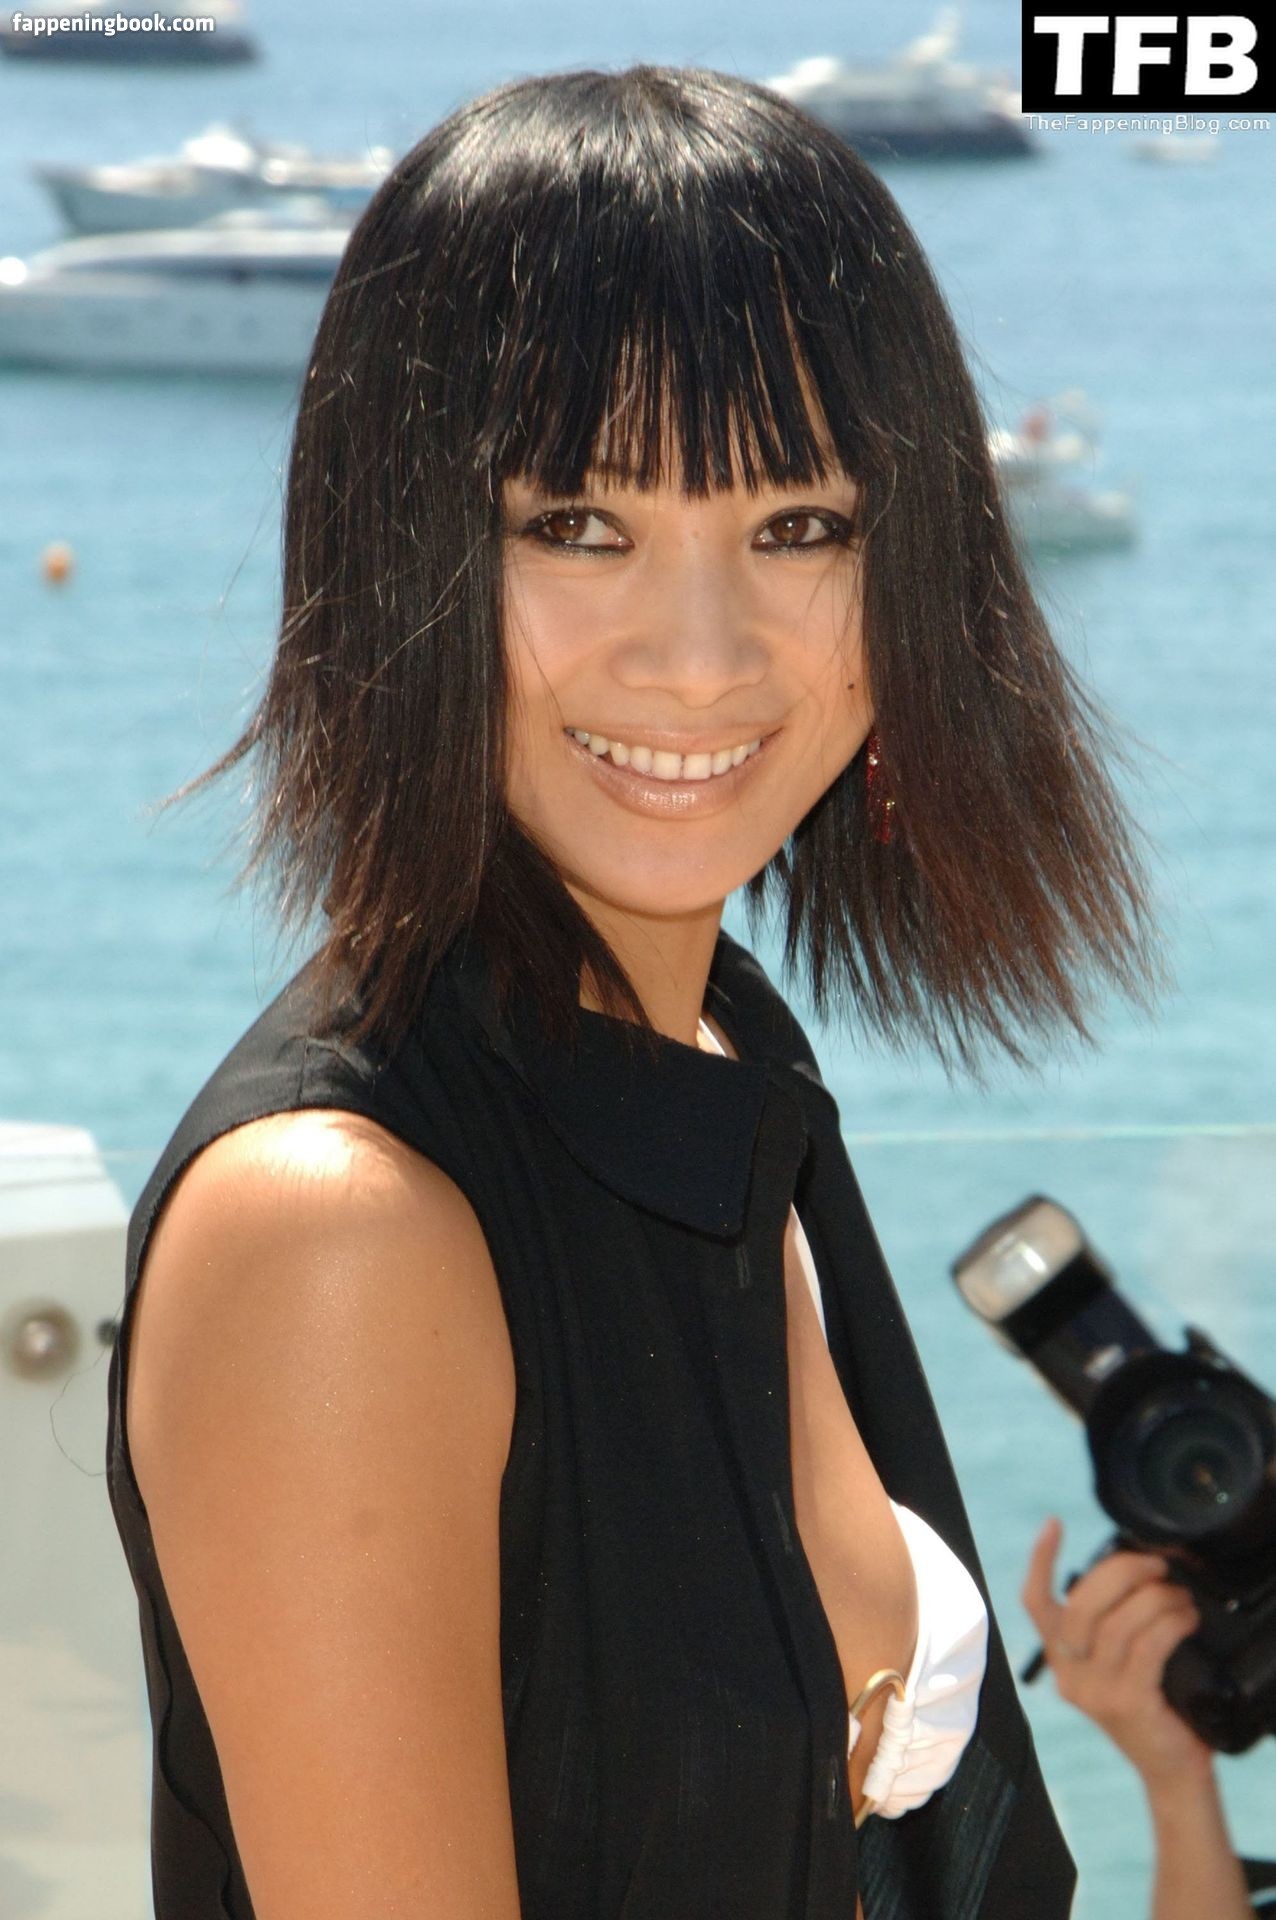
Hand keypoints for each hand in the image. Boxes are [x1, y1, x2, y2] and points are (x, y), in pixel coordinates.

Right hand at [1021, 1516, 1214, 1797]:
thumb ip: (1113, 1624)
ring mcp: (1095, 1692)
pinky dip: (1170, 1622)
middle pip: (1080, 1603)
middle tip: (1157, 1565)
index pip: (1036, 1604)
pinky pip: (1147, 1646)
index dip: (1041, 1560)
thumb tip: (1137, 1567)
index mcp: (1060, 1660)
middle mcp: (1068, 1675)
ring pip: (1118, 1622)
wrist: (1173, 1768)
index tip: (1054, 1524)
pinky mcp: (1127, 1702)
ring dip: (1156, 1598)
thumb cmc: (1155, 1705)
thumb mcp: (1120, 1663)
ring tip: (1181, 1596)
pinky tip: (1186, 1618)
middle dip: (1121, 1571)